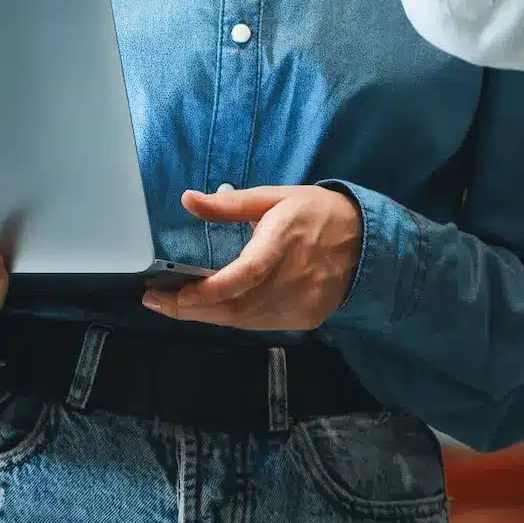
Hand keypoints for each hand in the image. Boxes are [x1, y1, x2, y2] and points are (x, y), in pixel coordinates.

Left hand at [141, 185, 363, 330]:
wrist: (368, 243)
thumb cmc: (317, 213)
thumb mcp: (276, 197)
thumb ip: (231, 205)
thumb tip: (189, 199)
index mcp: (282, 243)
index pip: (241, 276)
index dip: (204, 291)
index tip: (169, 293)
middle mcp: (290, 280)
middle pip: (232, 306)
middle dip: (188, 308)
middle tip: (155, 301)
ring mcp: (298, 305)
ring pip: (241, 321)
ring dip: (205, 316)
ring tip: (175, 305)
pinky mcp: (304, 319)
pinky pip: (258, 324)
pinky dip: (231, 319)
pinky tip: (212, 310)